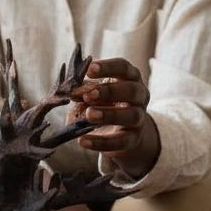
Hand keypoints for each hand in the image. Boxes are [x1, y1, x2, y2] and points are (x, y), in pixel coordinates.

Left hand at [70, 58, 160, 176]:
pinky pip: (120, 141)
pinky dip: (101, 142)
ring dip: (109, 114)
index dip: (108, 67)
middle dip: (110, 91)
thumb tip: (71, 92)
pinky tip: (83, 141)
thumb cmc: (104, 104)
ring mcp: (139, 118)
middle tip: (88, 95)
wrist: (121, 132)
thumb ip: (84, 92)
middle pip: (132, 90)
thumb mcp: (95, 94)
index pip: (123, 68)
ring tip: (89, 115)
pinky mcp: (133, 139)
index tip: (89, 70)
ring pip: (131, 115)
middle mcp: (139, 96)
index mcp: (129, 78)